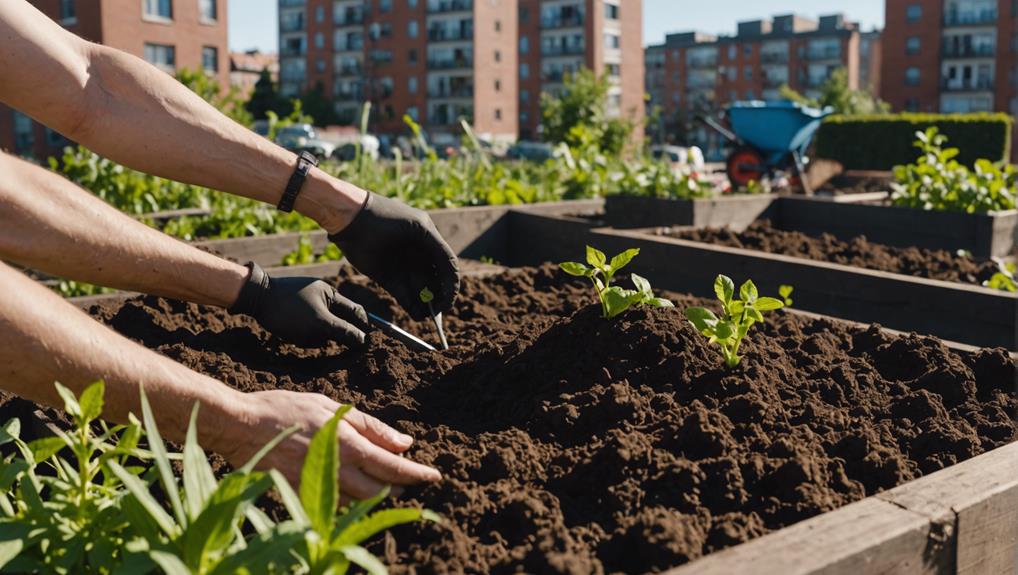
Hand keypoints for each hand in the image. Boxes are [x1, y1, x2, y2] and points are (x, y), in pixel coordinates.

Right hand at [224, 389, 440, 499]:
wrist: (239, 427)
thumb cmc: (284, 409)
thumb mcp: (331, 406)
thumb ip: (370, 426)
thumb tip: (403, 442)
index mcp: (348, 445)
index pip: (393, 468)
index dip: (417, 474)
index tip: (435, 476)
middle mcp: (337, 471)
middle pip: (381, 491)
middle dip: (398, 485)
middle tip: (406, 473)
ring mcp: (318, 487)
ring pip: (361, 501)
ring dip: (377, 492)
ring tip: (381, 477)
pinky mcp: (301, 496)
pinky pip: (336, 504)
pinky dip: (351, 497)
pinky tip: (351, 482)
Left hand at [229, 263, 369, 346]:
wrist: (253, 297)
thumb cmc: (289, 309)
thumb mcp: (320, 323)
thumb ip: (343, 331)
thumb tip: (363, 340)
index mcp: (331, 294)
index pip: (356, 311)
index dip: (363, 328)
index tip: (366, 344)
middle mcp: (320, 295)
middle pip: (338, 320)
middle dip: (331, 334)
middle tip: (323, 342)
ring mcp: (306, 301)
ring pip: (320, 326)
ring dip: (314, 336)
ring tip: (300, 337)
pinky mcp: (292, 308)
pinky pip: (305, 326)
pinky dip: (302, 333)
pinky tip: (291, 334)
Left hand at [329, 193, 459, 319]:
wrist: (348, 218)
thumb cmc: (383, 218)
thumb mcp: (418, 228)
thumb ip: (437, 250)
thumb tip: (452, 273)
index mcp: (427, 238)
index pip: (447, 264)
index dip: (451, 283)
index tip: (450, 298)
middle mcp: (417, 253)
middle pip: (434, 280)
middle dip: (438, 296)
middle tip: (439, 312)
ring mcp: (402, 265)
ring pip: (419, 289)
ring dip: (424, 304)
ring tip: (427, 316)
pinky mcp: (386, 275)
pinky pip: (402, 293)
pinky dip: (410, 304)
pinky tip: (416, 314)